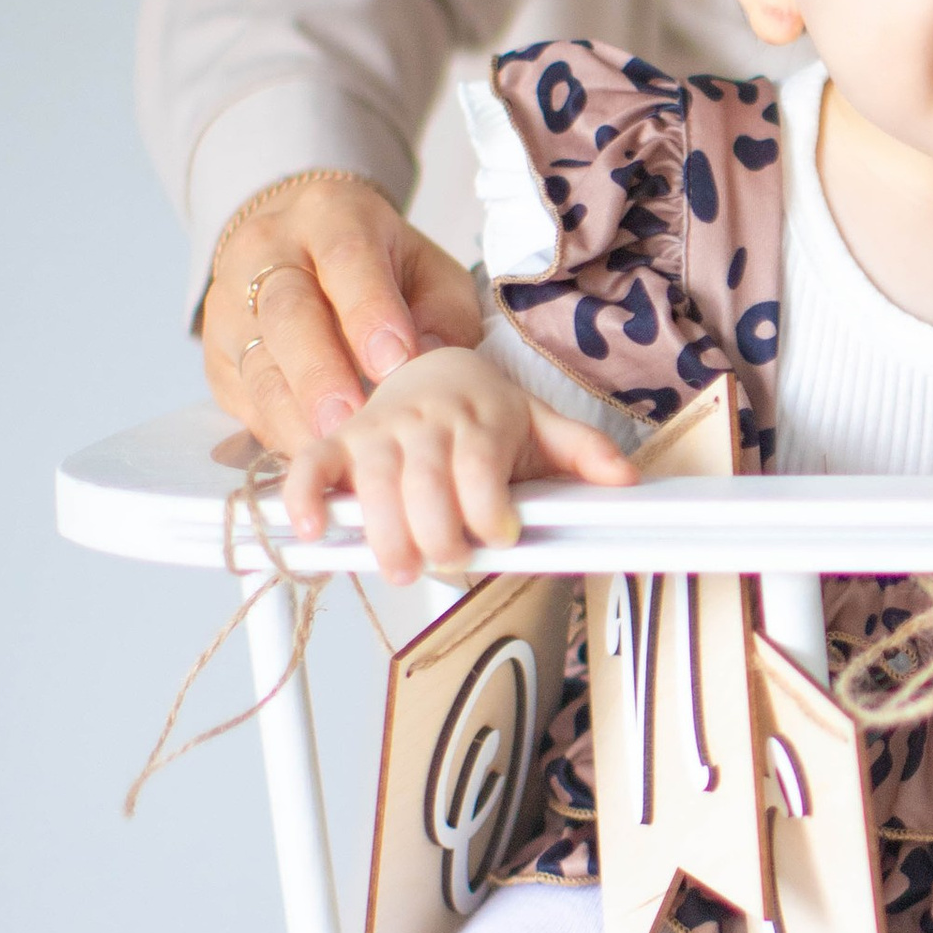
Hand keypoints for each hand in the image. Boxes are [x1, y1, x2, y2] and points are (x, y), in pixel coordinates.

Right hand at [203, 176, 482, 455]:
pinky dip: (278, 431)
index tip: (394, 362)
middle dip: (320, 373)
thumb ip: (442, 312)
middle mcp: (268, 252)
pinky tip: (312, 454)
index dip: (368, 311)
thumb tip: (432, 363)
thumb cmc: (380, 266)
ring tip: (332, 451)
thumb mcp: (427, 270)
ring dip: (294, 415)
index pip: (346, 257)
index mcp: (331, 216)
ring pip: (257, 362)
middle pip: (288, 313)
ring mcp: (232, 305)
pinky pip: (242, 399)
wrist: (298, 244)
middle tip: (351, 421)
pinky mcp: (217, 355)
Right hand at [278, 348, 635, 583]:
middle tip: (449, 562)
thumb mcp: (542, 426)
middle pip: (426, 480)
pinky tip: (314, 530)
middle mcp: (426, 422)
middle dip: (437, 530)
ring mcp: (379, 431)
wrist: (437, 367)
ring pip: (374, 480)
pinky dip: (306, 496)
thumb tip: (626, 479)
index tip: (502, 534)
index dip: (488, 506)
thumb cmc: (488, 413)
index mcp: (480, 418)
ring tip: (400, 565)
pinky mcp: (340, 443)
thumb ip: (583, 452)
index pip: (479, 465)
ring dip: (383, 528)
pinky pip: (312, 465)